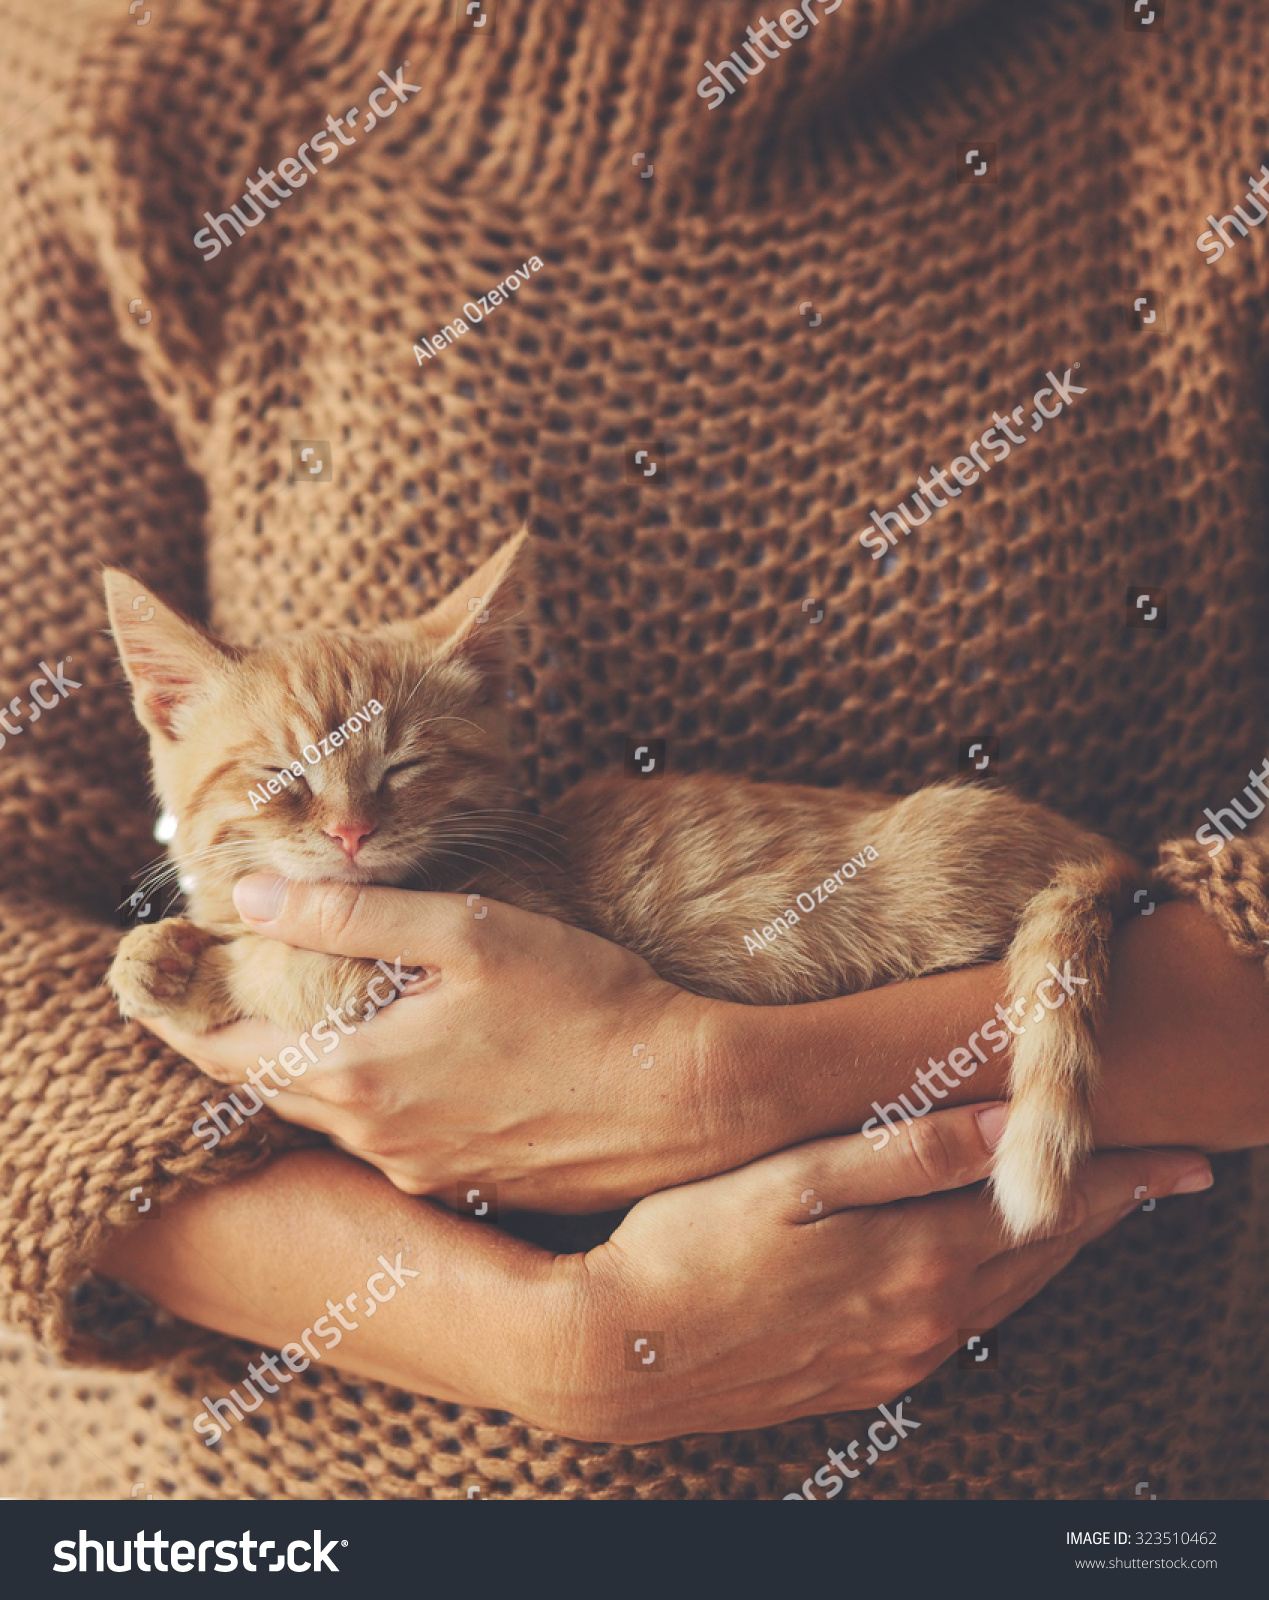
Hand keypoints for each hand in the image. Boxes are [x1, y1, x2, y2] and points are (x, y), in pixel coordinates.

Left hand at [141, 874, 718, 1210]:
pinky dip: (372, 1094)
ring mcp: (423, 1174)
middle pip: (272, 1090)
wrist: (687, 1102)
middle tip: (232, 983)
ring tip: (314, 1009)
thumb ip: (351, 915)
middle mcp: (377, 1142)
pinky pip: (390, 1140)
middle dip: (242, 1038)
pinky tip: (408, 1055)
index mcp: (359, 1076)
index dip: (182, 1017)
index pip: (224, 1056)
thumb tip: (251, 896)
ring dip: (310, 1065)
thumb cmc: (585, 1003)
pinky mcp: (469, 1188)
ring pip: (335, 1116)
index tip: (162, 977)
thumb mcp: (466, 932)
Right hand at [546, 1102, 1212, 1442]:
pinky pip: (969, 1324)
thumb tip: (1003, 1127)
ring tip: (1096, 1210)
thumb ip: (903, 1153)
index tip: (1184, 1157)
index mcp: (917, 1257)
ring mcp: (898, 1356)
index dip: (1120, 1180)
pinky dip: (1008, 1284)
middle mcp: (925, 1317)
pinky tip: (999, 1262)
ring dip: (1061, 1248)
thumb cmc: (692, 1242)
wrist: (622, 1353)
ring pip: (1011, 1293)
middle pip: (1043, 1253)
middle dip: (1106, 1212)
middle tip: (1160, 1175)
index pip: (1047, 1208)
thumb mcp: (792, 1179)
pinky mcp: (867, 1377)